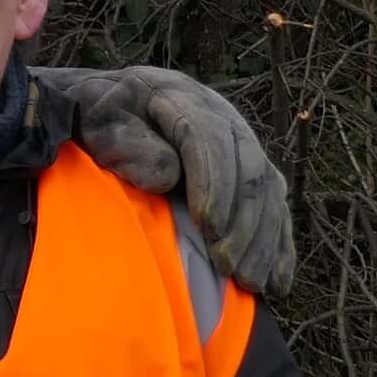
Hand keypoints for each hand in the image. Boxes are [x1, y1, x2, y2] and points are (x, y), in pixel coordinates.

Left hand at [38, 64, 293, 296]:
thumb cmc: (99, 118)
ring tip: (248, 281)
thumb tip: (170, 176)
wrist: (105, 103)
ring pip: (266, 188)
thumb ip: (128, 145)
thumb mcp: (101, 124)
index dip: (212, 183)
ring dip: (261, 237)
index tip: (206, 226)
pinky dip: (277, 243)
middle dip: (240, 220)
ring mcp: (239, 139)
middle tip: (224, 264)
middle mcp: (220, 113)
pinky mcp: (248, 166)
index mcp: (179, 96)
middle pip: (246, 167)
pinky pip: (274, 204)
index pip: (208, 138)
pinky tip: (276, 279)